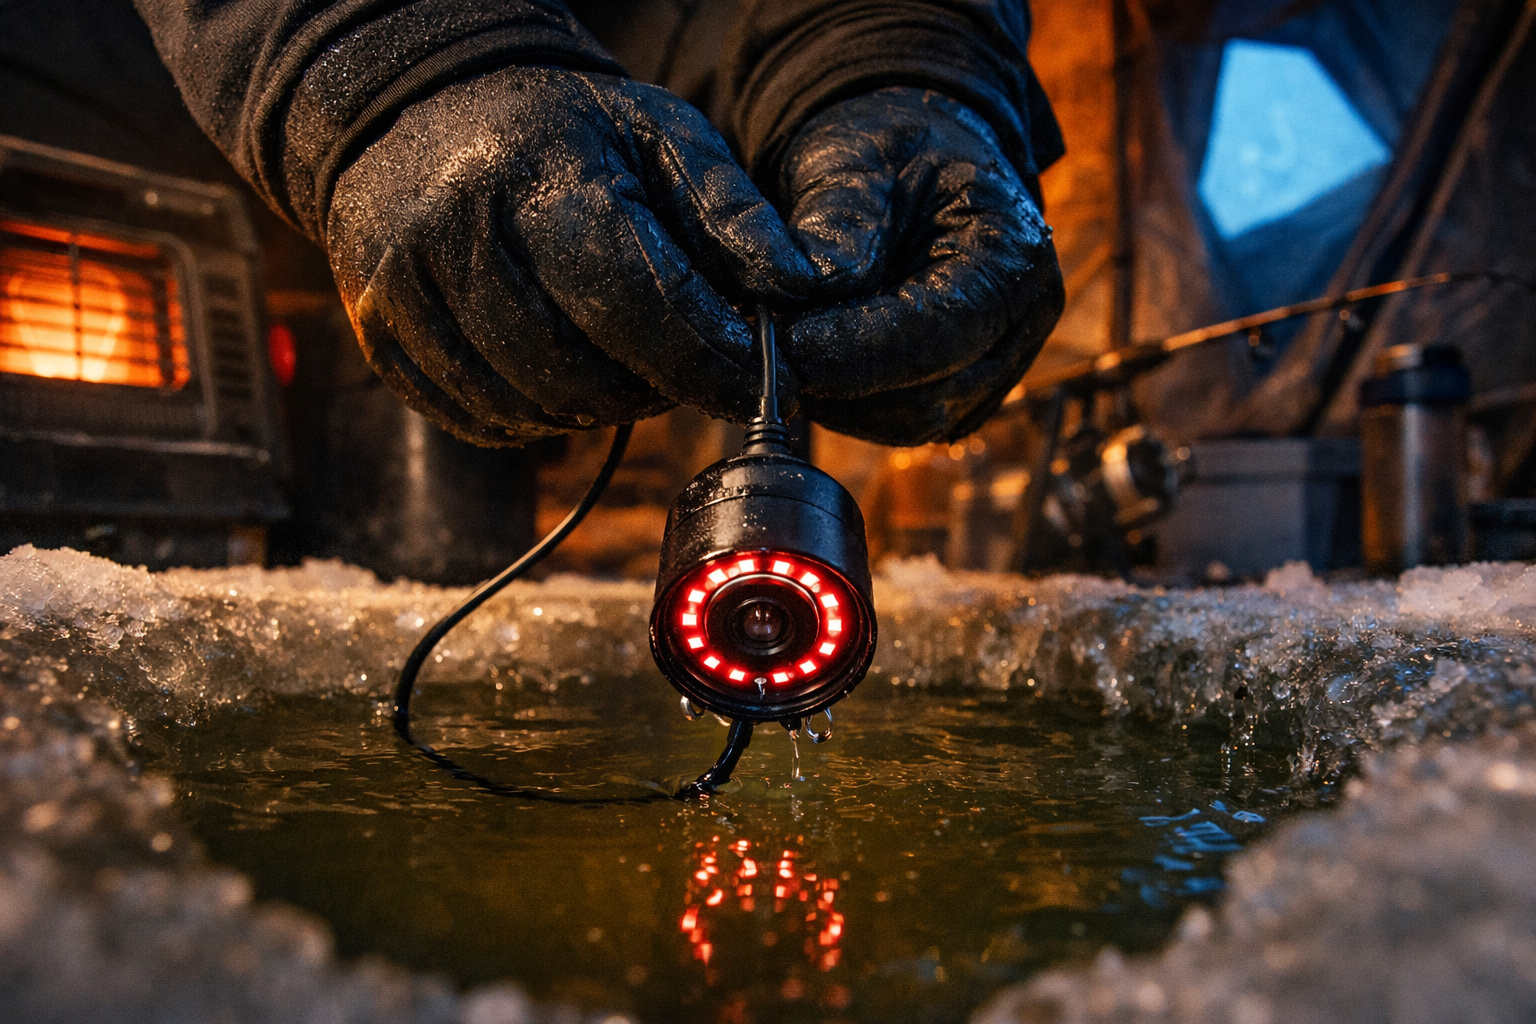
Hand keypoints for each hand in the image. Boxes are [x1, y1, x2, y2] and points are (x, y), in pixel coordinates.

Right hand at [325, 66, 815, 443]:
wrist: (414, 114)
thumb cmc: (561, 130)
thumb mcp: (659, 136)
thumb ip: (733, 212)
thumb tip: (804, 288)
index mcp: (537, 175)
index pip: (634, 300)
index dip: (705, 357)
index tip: (758, 382)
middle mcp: (456, 235)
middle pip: (581, 372)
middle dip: (655, 388)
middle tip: (688, 365)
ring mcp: (404, 295)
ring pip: (532, 409)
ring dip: (600, 409)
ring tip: (628, 362)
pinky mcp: (382, 343)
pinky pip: (483, 423)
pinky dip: (541, 419)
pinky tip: (565, 373)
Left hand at [775, 87, 1063, 444]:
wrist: (915, 157)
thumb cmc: (890, 147)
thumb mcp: (857, 156)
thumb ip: (839, 221)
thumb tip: (808, 291)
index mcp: (1010, 257)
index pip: (933, 335)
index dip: (853, 352)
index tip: (783, 345)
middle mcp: (1019, 324)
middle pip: (927, 397)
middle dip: (841, 382)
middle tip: (767, 351)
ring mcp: (996, 366)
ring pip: (910, 421)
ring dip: (840, 399)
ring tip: (786, 349)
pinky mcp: (963, 391)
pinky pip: (901, 421)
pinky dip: (850, 402)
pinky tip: (814, 359)